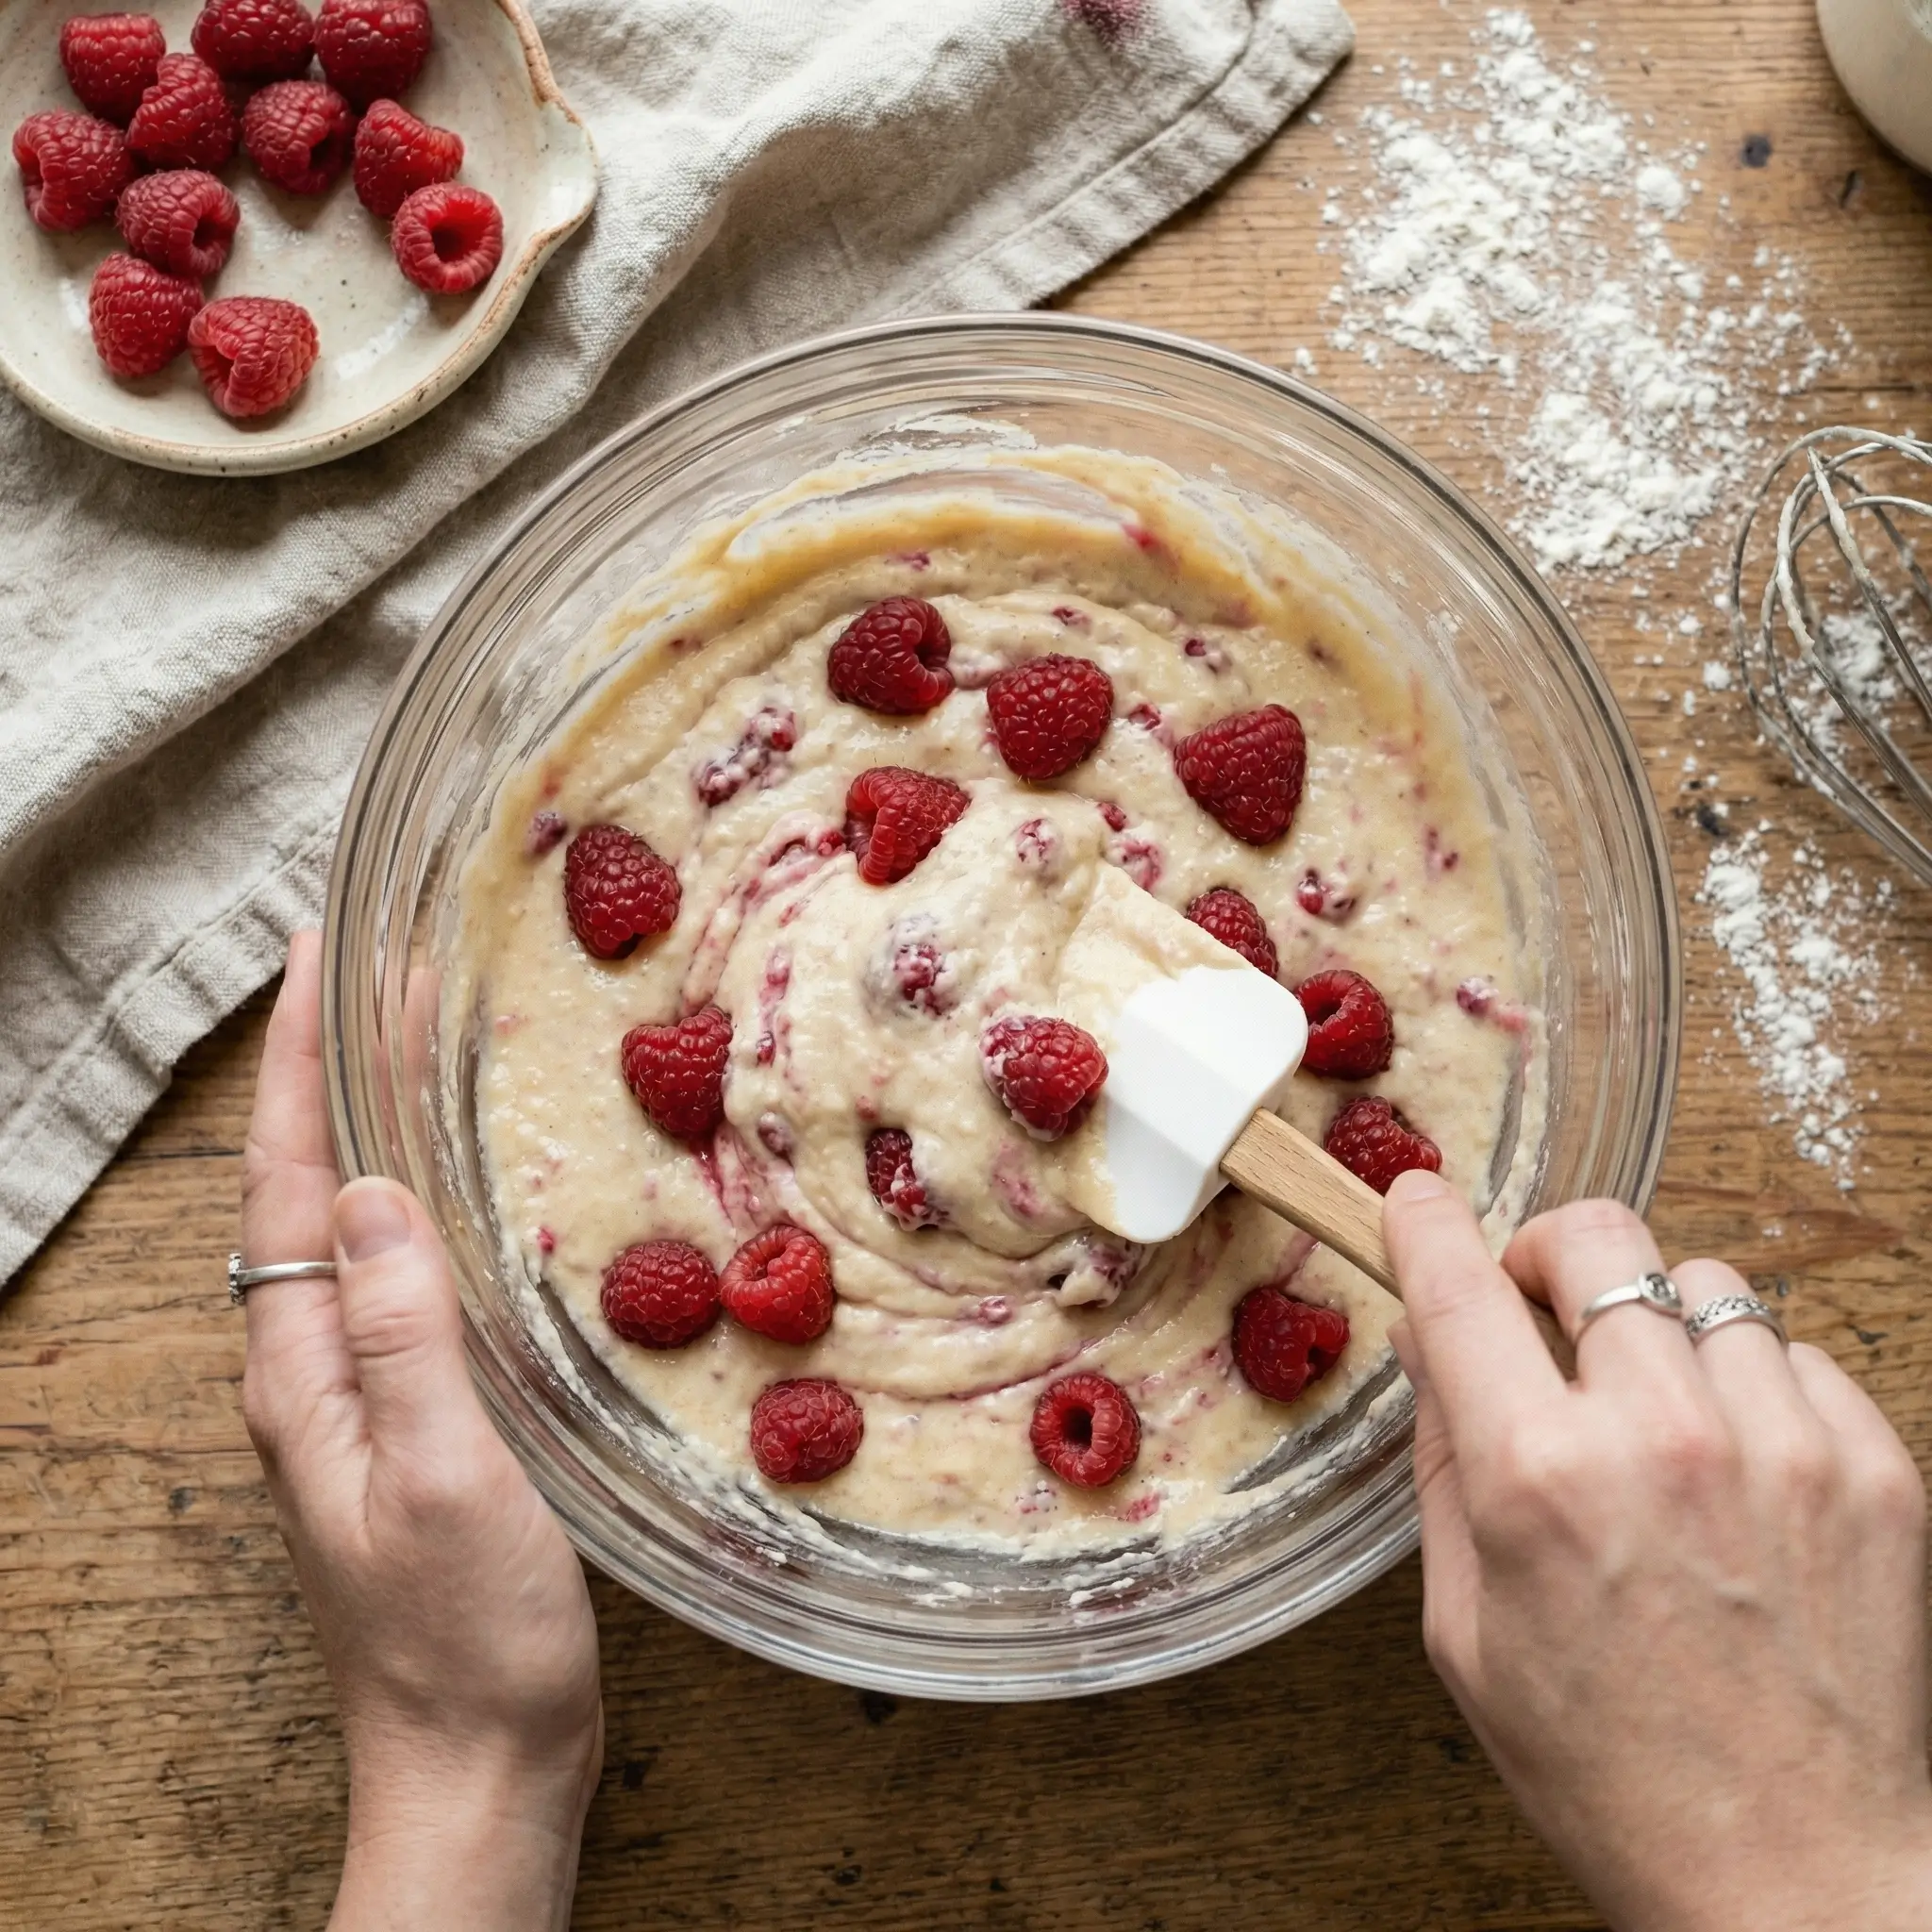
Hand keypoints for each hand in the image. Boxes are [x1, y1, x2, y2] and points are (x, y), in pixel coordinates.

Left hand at [240, 932, 602, 1931]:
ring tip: (413, 1050)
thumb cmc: (462, 1635)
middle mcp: (311, 1374)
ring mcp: (357, 1401)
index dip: (292, 1062)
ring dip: (363, 1130)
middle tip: (375, 975)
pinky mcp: (411, 1424)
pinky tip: (468, 1196)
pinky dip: (418, 1205)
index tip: (317, 955)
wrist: (480, 1763)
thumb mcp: (439, 1476)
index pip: (278, 1182)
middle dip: (320, 1072)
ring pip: (348, 1230)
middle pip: (297, 1190)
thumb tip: (367, 1190)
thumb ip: (400, 1335)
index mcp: (301, 1373)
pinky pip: (398, 1280)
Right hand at [1385, 1172, 1931, 1931]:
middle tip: (1542, 1301)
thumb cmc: (1615, 1773)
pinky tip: (1735, 1460)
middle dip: (1550, 1251)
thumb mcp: (1466, 1630)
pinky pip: (1794, 1351)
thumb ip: (1443, 1465)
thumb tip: (1432, 1343)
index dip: (1425, 1222)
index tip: (1415, 1200)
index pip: (1460, 1287)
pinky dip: (1752, 1381)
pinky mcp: (1872, 1469)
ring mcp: (1780, 1446)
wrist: (1796, 1881)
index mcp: (1538, 1479)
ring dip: (1658, 1327)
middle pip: (1598, 1237)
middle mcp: (1661, 1438)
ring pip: (1702, 1284)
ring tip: (1655, 1410)